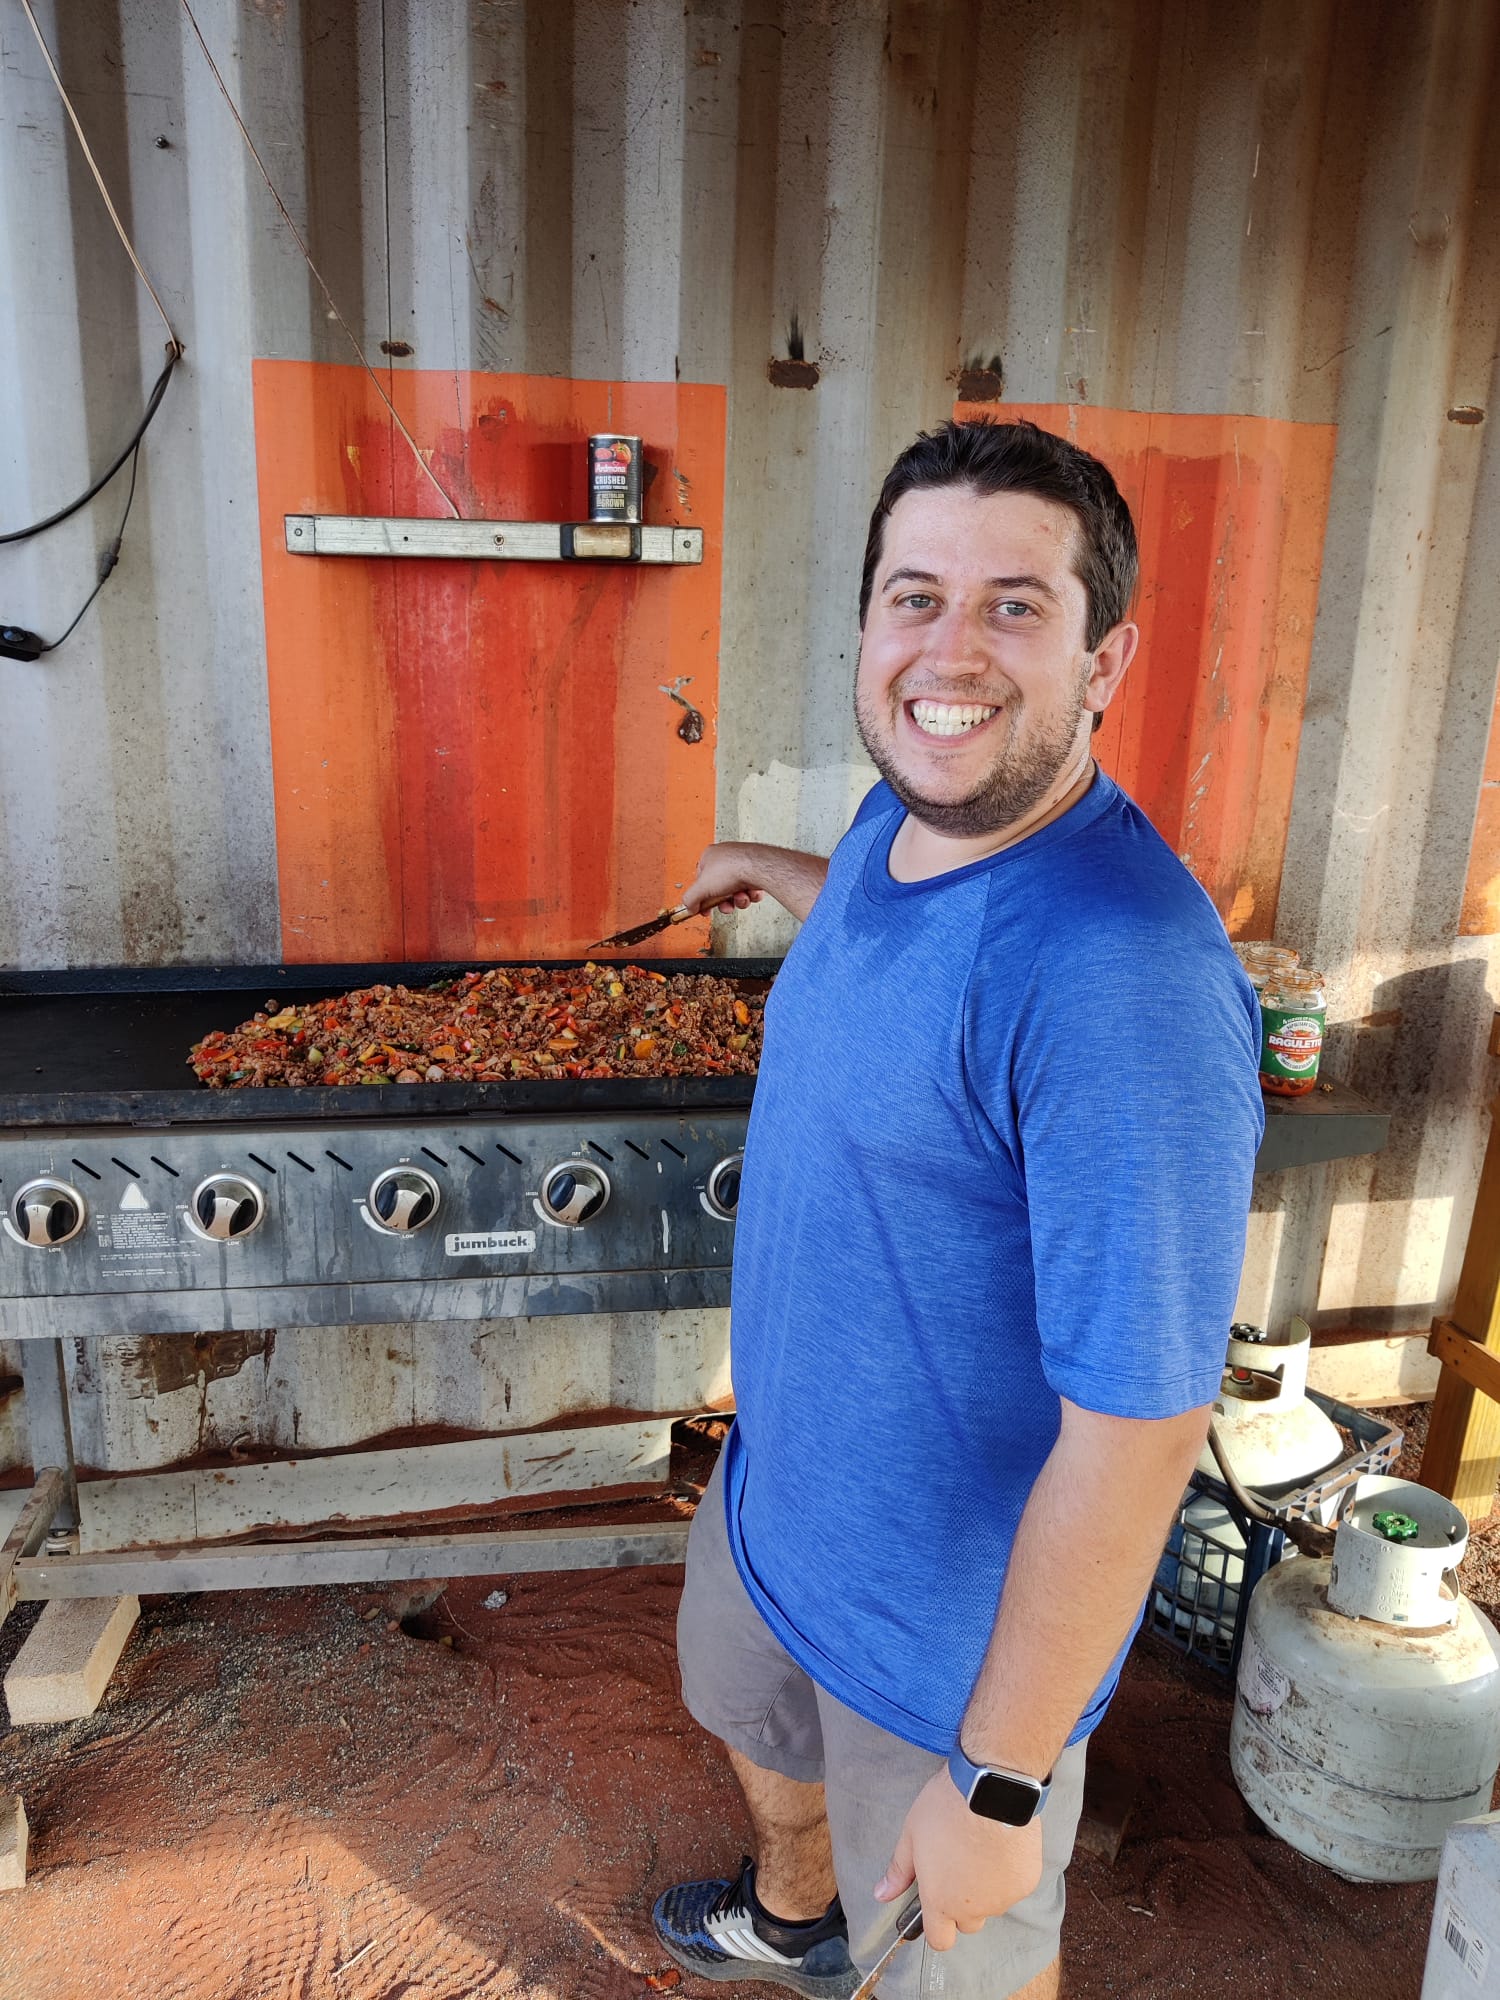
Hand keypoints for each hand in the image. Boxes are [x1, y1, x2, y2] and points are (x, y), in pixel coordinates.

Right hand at [681, 842, 769, 916]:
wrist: (759, 868)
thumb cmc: (732, 869)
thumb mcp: (702, 888)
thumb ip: (690, 899)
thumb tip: (688, 907)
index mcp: (709, 855)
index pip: (701, 880)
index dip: (702, 897)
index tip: (704, 909)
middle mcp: (726, 857)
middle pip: (719, 888)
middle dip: (724, 901)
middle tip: (725, 905)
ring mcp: (743, 864)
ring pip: (736, 890)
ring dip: (738, 899)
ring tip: (740, 897)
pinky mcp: (756, 871)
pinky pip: (750, 889)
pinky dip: (751, 895)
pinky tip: (750, 893)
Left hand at [873, 1770, 1043, 1951]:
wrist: (990, 1789)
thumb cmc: (947, 1808)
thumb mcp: (912, 1835)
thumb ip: (899, 1871)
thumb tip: (882, 1893)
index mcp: (941, 1900)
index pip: (939, 1940)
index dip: (937, 1927)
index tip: (936, 1907)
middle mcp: (973, 1908)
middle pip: (967, 1922)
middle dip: (962, 1904)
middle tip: (958, 1867)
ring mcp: (1003, 1897)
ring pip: (993, 1904)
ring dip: (987, 1888)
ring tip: (980, 1850)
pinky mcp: (1025, 1883)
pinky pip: (1014, 1887)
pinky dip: (1008, 1873)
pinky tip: (1001, 1845)